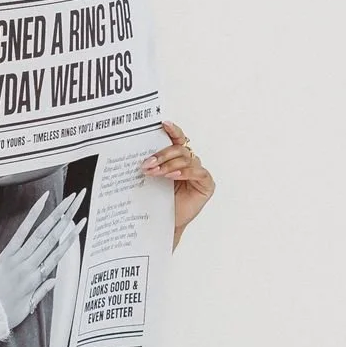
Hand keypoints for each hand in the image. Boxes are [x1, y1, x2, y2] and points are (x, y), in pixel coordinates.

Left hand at [0, 189, 84, 330]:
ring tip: (67, 199)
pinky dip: (32, 215)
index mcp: (37, 279)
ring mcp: (18, 256)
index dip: (72, 237)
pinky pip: (22, 231)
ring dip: (56, 214)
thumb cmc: (6, 312)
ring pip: (41, 232)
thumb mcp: (28, 307)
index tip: (82, 223)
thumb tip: (55, 279)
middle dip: (68, 217)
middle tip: (79, 201)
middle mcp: (30, 265)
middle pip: (54, 238)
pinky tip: (42, 202)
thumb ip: (42, 291)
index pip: (59, 254)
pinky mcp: (7, 251)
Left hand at [142, 120, 214, 246]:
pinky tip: (173, 176)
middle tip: (148, 163)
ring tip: (154, 172)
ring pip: (186, 159)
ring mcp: (198, 172)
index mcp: (177, 158)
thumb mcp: (152, 178)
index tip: (163, 124)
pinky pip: (198, 172)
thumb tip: (139, 150)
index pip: (178, 139)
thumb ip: (152, 163)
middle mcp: (189, 162)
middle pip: (180, 149)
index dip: (173, 131)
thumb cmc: (157, 200)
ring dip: (169, 165)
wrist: (162, 223)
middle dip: (162, 154)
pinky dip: (184, 172)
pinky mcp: (206, 184)